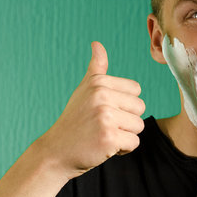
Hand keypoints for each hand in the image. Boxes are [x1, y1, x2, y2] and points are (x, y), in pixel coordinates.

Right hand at [36, 41, 145, 179]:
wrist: (56, 152)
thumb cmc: (75, 120)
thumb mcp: (84, 90)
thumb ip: (96, 68)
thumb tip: (97, 44)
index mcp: (99, 82)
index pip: (136, 90)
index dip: (124, 104)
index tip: (105, 111)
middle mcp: (102, 96)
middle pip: (140, 108)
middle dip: (127, 120)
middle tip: (104, 126)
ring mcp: (105, 116)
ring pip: (139, 126)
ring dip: (125, 135)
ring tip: (103, 135)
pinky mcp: (108, 137)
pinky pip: (134, 142)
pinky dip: (123, 148)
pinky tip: (104, 147)